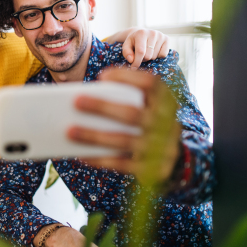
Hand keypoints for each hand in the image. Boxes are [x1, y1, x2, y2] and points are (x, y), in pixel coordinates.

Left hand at [67, 68, 180, 185]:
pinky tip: (80, 154)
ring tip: (69, 130)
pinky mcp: (152, 170)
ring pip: (124, 140)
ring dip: (94, 135)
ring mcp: (161, 148)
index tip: (102, 76)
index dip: (128, 78)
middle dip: (103, 107)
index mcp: (166, 103)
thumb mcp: (148, 109)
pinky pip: (121, 164)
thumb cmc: (149, 126)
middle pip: (133, 114)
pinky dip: (99, 159)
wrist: (177, 160)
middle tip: (76, 101)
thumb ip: (126, 101)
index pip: (151, 84)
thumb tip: (85, 100)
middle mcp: (167, 124)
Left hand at [121, 28, 169, 69]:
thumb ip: (126, 53)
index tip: (133, 68)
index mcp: (141, 33)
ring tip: (146, 51)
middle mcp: (152, 33)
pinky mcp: (167, 39)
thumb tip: (131, 60)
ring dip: (149, 57)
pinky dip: (158, 56)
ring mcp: (161, 35)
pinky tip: (154, 50)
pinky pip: (163, 55)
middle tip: (140, 55)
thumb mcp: (127, 45)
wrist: (142, 33)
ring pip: (155, 56)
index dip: (137, 62)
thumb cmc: (133, 41)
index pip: (140, 51)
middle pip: (148, 56)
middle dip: (143, 59)